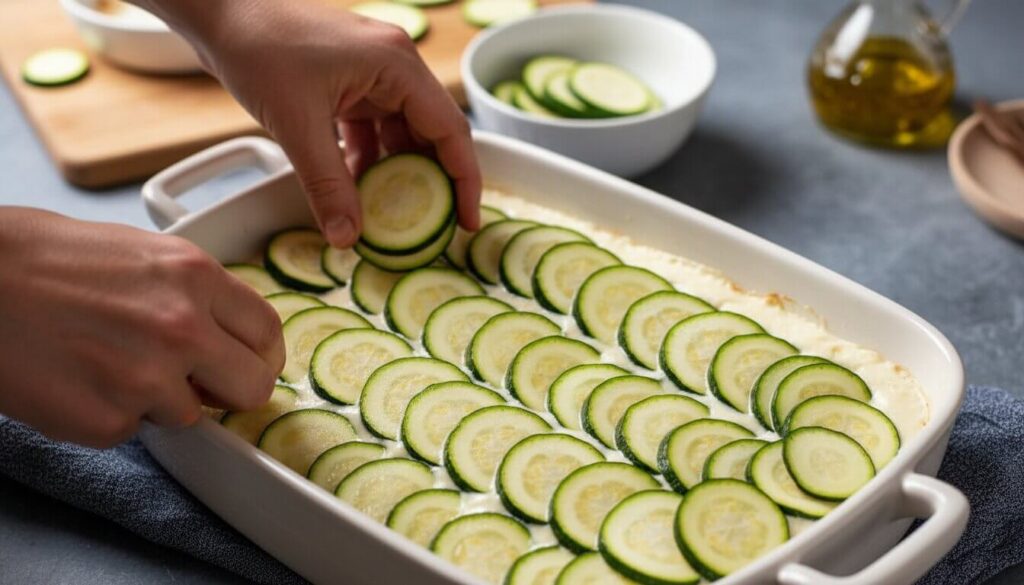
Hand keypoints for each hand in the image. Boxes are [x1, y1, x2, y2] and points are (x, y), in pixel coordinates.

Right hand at [0, 209, 283, 447]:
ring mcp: (146, 379)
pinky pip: (130, 429)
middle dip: (231, 391)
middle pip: (253, 387)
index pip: (268, 332)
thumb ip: (194, 293)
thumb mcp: (141, 252)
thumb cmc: (42, 258)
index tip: (252, 363)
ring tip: (105, 362)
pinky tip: (75, 379)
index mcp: (195, 276)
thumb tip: (227, 332)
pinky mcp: (107, 420)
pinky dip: (107, 414)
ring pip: (188, 414)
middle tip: (201, 385)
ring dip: (157, 400)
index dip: (262, 354)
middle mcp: (183, 327)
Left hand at [140, 0, 481, 247]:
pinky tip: (354, 186)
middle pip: (432, 132)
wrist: (219, 10)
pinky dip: (368, 158)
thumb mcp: (297, 124)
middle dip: (431, 181)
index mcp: (397, 65)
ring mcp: (373, 71)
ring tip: (389, 213)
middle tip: (432, 226)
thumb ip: (327, 184)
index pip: (451, 130)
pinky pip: (373, 126)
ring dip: (395, 172)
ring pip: (401, 132)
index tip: (466, 222)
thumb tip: (347, 238)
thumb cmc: (258, 46)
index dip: (464, 180)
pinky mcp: (351, 79)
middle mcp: (395, 65)